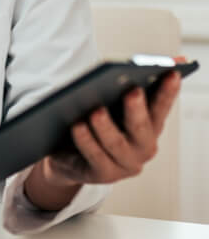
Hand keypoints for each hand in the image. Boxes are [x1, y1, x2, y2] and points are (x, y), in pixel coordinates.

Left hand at [24, 66, 183, 210]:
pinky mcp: (104, 174)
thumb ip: (124, 87)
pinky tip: (77, 126)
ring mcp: (125, 164)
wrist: (68, 157)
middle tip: (133, 91)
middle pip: (141, 127)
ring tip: (96, 111)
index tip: (171, 73)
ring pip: (116, 144)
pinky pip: (94, 156)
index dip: (167, 91)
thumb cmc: (95, 125)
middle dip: (137, 108)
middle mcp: (143, 147)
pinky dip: (86, 140)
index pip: (161, 106)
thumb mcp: (110, 106)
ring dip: (106, 126)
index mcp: (150, 126)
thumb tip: (146, 64)